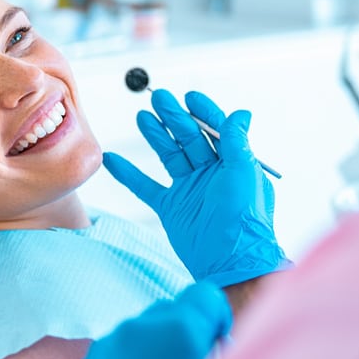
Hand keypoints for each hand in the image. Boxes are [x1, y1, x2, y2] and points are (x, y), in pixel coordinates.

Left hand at [76, 281, 231, 358]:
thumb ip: (216, 350)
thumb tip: (216, 341)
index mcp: (179, 332)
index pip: (206, 295)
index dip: (216, 318)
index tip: (217, 343)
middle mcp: (142, 327)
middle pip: (173, 310)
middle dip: (185, 333)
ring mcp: (112, 340)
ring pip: (147, 327)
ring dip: (158, 346)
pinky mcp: (92, 356)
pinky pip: (122, 343)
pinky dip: (134, 358)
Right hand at [104, 89, 290, 286]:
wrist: (230, 262)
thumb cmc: (244, 219)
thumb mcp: (244, 173)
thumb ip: (237, 142)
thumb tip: (241, 114)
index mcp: (232, 164)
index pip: (215, 130)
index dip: (203, 111)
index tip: (188, 96)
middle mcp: (210, 174)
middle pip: (189, 138)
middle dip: (173, 117)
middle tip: (157, 97)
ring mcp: (189, 190)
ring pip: (169, 155)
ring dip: (155, 135)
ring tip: (142, 116)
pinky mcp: (171, 208)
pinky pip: (146, 186)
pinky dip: (128, 174)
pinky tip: (113, 159)